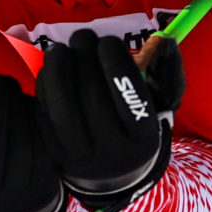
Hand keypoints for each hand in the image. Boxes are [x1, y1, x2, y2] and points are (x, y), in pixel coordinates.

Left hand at [35, 31, 184, 210]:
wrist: (113, 174)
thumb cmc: (138, 125)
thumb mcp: (162, 104)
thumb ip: (168, 71)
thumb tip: (165, 41)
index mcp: (144, 140)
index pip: (132, 97)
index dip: (117, 62)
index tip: (108, 41)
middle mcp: (113, 154)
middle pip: (93, 98)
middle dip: (84, 57)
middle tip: (83, 36)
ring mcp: (81, 158)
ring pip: (63, 109)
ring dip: (58, 70)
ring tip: (60, 49)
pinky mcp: (55, 156)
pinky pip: (44, 117)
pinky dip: (43, 89)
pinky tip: (49, 70)